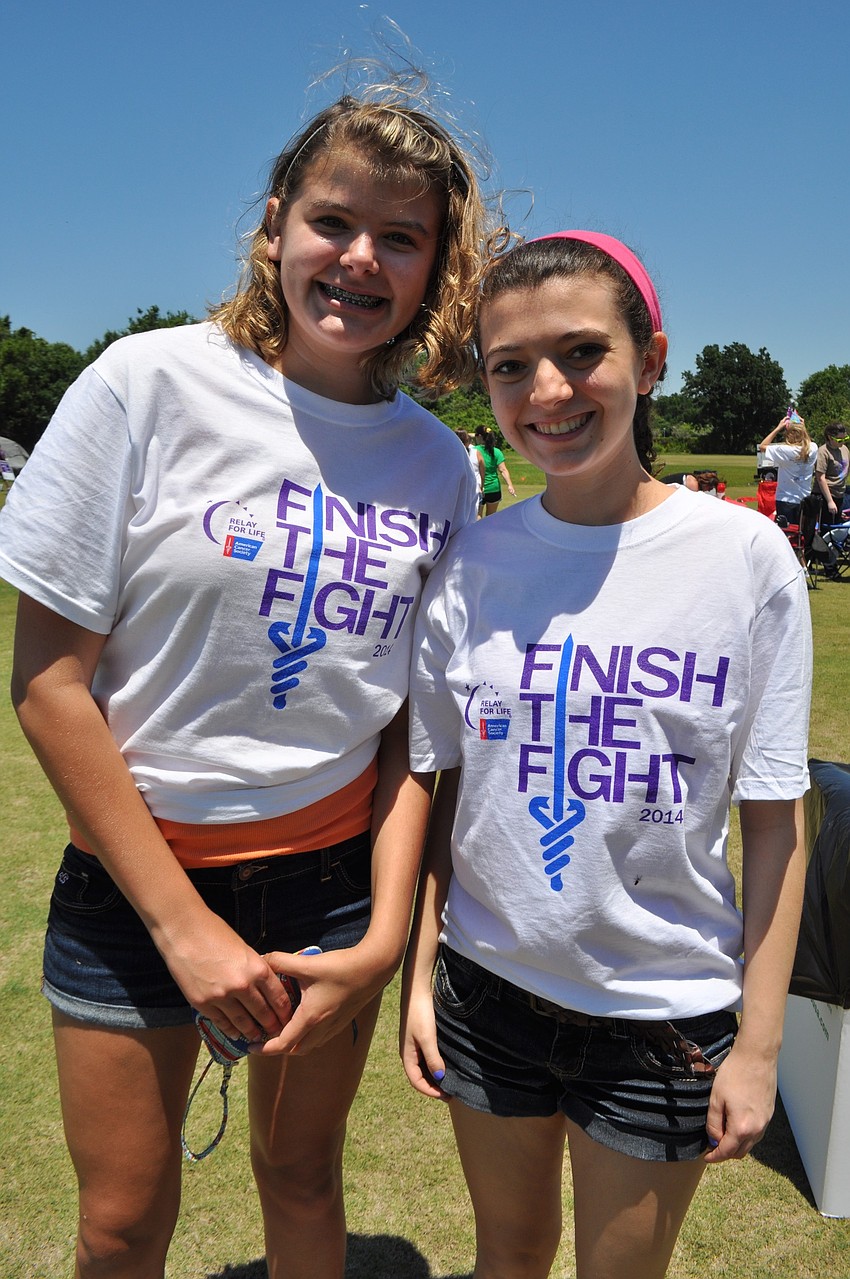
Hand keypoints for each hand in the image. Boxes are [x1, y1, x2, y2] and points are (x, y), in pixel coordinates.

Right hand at [155, 906, 295, 1044]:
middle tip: (276, 1033)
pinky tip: (235, 1034)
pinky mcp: (203, 1003)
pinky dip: (231, 1030)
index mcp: (258, 969)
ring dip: (252, 1032)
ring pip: (243, 1022)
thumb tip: (263, 985)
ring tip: (257, 1037)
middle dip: (271, 1025)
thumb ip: (254, 968)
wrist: (183, 932)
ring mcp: (222, 997)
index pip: (279, 997)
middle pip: (263, 1013)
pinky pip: (222, 1022)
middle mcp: (243, 986)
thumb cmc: (214, 933)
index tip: (287, 1019)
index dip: (284, 1012)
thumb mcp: (244, 948)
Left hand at [254, 942, 390, 1054]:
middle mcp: (322, 1027)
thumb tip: (262, 959)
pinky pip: (320, 1037)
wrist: (373, 968)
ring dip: (294, 1042)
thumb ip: (281, 961)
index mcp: (310, 1018)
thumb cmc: (341, 967)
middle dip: (278, 1048)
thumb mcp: (307, 963)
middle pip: (295, 1050)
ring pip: (309, 1045)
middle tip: (265, 1036)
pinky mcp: (342, 1021)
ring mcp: (334, 1026)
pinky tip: (304, 1017)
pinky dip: (308, 1035)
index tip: (251, 1046)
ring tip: (282, 1027)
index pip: (283, 1044)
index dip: (264, 1049)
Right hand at [399, 983, 445, 1099]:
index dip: (430, 1091)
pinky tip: (446, 1064)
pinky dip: (435, 1064)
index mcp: (407, 1055)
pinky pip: (426, 1057)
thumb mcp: (427, 1037)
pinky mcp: (420, 1037)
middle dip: (433, 1086)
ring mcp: (413, 1045)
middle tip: (450, 1092)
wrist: (417, 990)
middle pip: (419, 1076)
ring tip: (449, 1081)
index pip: (416, 1081)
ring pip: (423, 1067)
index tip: (445, 1096)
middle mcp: (409, 1052)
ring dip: (434, 1076)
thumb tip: (439, 1077)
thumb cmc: (419, 1013)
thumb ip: (433, 1058)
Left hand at [703, 1041, 776, 1162]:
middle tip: (712, 1146)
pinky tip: (736, 1125)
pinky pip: (757, 1133)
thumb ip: (713, 1123)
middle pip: (740, 1152)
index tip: (706, 1157)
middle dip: (725, 1153)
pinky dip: (745, 1136)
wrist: (757, 1056)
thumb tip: (713, 1139)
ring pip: (750, 1144)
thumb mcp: (716, 1098)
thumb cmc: (734, 1074)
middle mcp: (757, 1129)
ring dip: (736, 1145)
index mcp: (742, 1128)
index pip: (727, 1151)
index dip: (715, 1156)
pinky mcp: (769, 1114)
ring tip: (722, 1135)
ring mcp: (766, 1122)